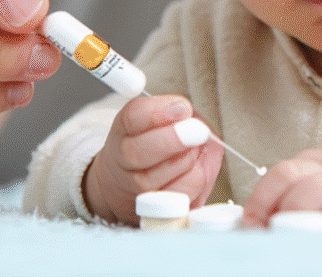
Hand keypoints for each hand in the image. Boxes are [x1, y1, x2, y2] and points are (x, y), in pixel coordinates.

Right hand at [83, 96, 222, 224]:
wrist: (123, 186)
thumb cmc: (149, 146)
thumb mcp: (156, 122)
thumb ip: (176, 117)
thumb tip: (199, 124)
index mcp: (122, 133)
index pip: (131, 118)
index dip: (157, 113)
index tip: (181, 108)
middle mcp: (123, 165)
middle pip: (139, 153)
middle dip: (174, 140)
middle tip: (198, 130)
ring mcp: (138, 193)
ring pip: (164, 178)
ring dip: (191, 160)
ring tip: (197, 148)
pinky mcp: (158, 213)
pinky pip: (184, 198)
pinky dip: (199, 180)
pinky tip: (197, 168)